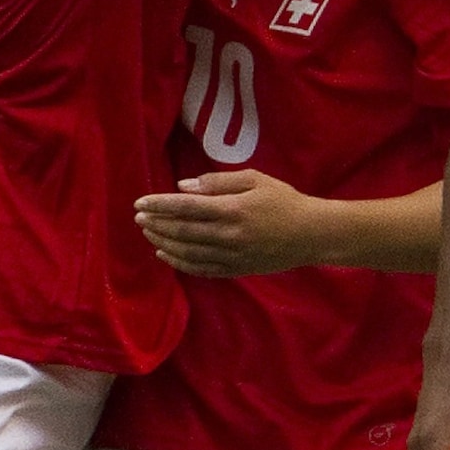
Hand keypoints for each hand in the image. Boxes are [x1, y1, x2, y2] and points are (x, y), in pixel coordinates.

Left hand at [134, 170, 320, 275]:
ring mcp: (231, 256)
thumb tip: (184, 186)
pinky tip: (166, 255)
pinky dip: (180, 263)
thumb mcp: (255, 179)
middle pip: (182, 231)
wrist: (311, 234)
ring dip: (163, 243)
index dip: (160, 205)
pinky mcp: (235, 270)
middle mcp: (228, 235)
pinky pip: (201, 269)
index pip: (186, 207)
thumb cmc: (284, 201)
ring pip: (188, 252)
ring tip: (148, 233)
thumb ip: (218, 182)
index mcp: (232, 209)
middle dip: (156, 224)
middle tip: (138, 218)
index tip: (140, 202)